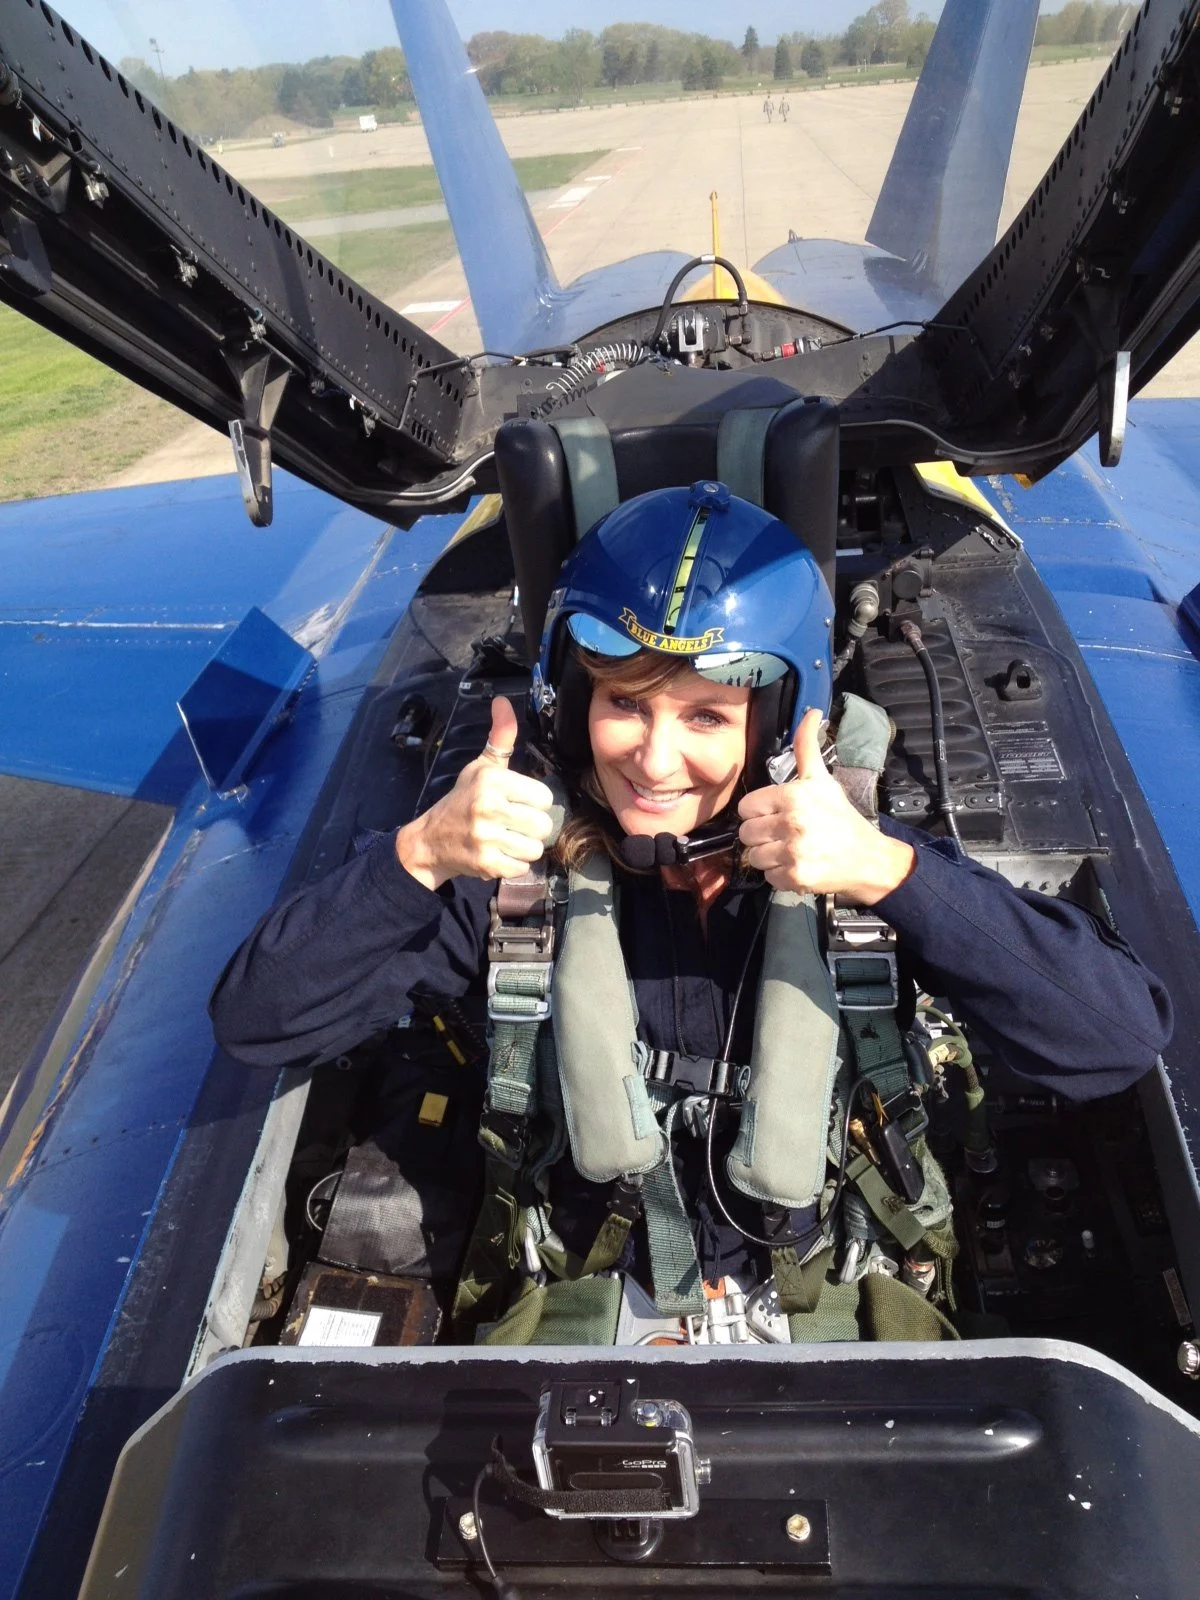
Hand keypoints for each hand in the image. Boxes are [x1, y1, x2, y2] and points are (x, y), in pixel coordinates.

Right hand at [395, 697, 554, 889]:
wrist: (430, 841)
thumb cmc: (462, 800)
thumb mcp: (480, 767)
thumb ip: (500, 737)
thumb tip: (502, 701)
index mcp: (491, 780)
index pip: (543, 797)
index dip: (534, 802)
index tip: (518, 803)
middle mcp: (489, 806)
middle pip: (543, 825)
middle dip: (532, 828)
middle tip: (513, 825)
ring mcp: (486, 837)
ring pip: (535, 848)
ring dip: (524, 847)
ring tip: (507, 839)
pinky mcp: (485, 863)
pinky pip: (522, 867)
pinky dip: (514, 865)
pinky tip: (499, 854)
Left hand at [738, 709, 914, 903]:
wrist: (869, 858)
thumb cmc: (841, 817)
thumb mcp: (822, 780)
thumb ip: (806, 747)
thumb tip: (811, 711)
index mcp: (793, 795)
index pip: (746, 807)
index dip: (758, 813)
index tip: (776, 816)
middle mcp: (791, 821)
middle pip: (746, 833)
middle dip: (761, 836)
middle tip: (783, 835)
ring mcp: (793, 850)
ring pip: (753, 857)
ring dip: (768, 857)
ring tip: (790, 851)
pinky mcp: (796, 876)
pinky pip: (767, 877)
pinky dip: (779, 875)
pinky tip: (797, 865)